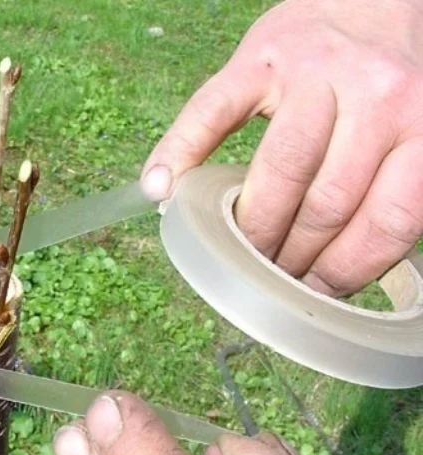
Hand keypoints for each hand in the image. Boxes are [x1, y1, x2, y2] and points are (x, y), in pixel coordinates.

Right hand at [141, 0, 422, 296]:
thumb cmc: (383, 80)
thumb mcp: (410, 130)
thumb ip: (387, 186)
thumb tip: (334, 272)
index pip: (388, 221)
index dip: (346, 270)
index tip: (315, 294)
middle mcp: (379, 96)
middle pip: (327, 204)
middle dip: (291, 259)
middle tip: (267, 280)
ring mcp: (316, 74)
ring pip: (280, 173)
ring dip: (251, 229)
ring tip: (235, 254)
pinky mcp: (260, 58)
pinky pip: (212, 112)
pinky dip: (179, 153)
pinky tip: (159, 188)